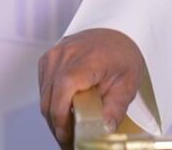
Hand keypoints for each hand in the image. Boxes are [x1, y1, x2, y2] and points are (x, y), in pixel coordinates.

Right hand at [37, 28, 143, 147]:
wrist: (118, 33)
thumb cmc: (123, 55)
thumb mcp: (127, 83)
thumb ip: (115, 108)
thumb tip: (105, 130)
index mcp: (86, 59)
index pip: (62, 93)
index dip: (61, 120)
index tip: (68, 138)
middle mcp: (64, 55)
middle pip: (50, 100)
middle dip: (58, 126)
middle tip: (70, 142)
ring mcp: (53, 56)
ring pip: (45, 97)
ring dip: (54, 117)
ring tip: (68, 132)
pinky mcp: (48, 59)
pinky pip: (44, 88)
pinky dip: (52, 104)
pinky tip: (64, 114)